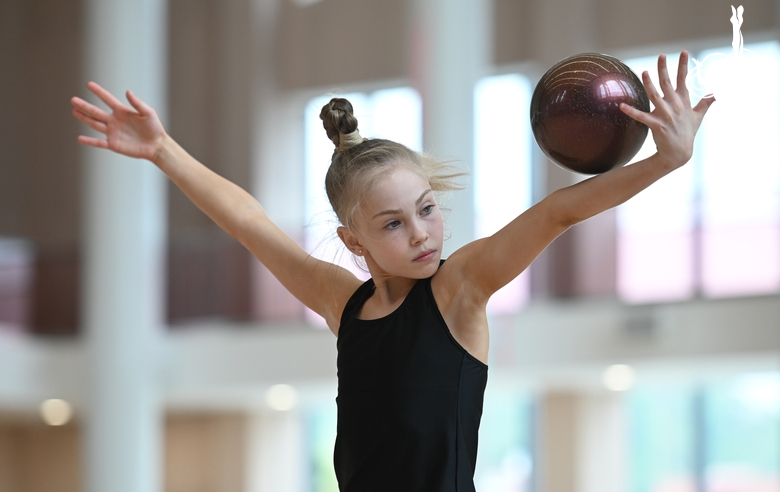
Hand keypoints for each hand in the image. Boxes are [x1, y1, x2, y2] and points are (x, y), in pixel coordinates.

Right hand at [71, 82, 165, 160]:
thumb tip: (127, 91)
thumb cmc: (155, 128)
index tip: (89, 84)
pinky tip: (80, 138)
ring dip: (84, 118)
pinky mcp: (114, 144)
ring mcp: (113, 132)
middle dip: (85, 106)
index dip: (99, 92)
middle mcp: (115, 121)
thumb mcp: (148, 113)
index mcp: (122, 111)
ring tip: (74, 111)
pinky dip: (90, 141)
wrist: (157, 146)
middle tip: (73, 99)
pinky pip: (99, 142)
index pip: (107, 99)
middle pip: (96, 112)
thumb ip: (137, 103)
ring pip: (95, 124)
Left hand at [620, 51, 715, 167]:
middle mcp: (675, 106)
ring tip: (643, 72)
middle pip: (668, 83)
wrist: (679, 153)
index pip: (683, 79)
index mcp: (683, 101)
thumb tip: (716, 94)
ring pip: (655, 96)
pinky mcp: (657, 125)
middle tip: (661, 56)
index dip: (683, 65)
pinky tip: (622, 105)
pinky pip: (641, 116)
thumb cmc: (687, 133)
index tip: (683, 52)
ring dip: (649, 84)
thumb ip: (705, 103)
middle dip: (664, 69)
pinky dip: (631, 111)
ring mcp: (666, 115)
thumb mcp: (698, 116)